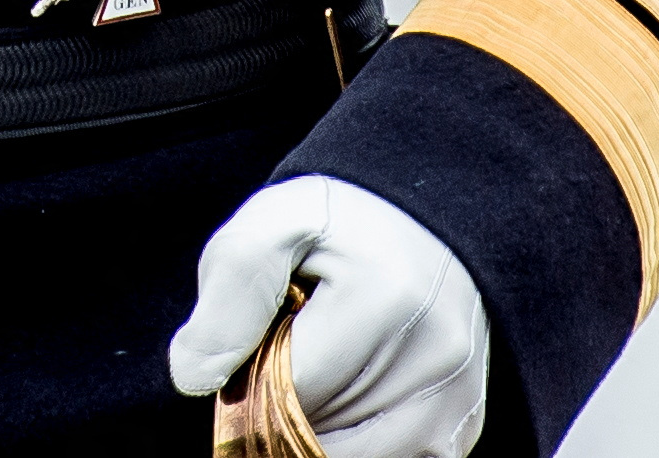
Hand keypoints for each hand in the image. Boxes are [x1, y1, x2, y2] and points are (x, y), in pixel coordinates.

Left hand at [170, 177, 488, 457]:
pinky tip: (347, 398)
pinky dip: (355, 444)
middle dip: (284, 409)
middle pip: (322, 435)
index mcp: (383, 298)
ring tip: (320, 372)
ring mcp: (456, 398)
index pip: (290, 390)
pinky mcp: (463, 426)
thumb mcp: (267, 229)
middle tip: (287, 356)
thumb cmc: (332, 226)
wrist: (415, 222)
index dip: (251, 380)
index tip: (252, 350)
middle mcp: (436, 356)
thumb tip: (195, 377)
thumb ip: (227, 298)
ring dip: (320, 431)